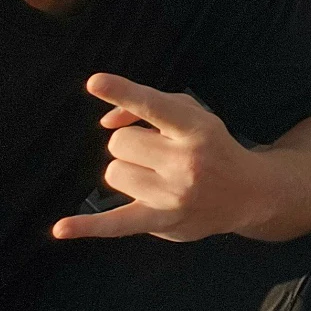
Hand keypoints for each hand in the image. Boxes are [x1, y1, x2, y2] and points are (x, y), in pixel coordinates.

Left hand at [50, 74, 268, 242]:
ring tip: (157, 177)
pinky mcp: (161, 222)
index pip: (154, 106)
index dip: (123, 92)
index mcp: (196, 129)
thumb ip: (150, 107)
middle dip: (131, 145)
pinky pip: (115, 224)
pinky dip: (87, 226)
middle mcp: (186, 161)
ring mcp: (173, 194)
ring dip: (128, 172)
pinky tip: (61, 228)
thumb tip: (106, 123)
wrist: (249, 194)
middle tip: (156, 153)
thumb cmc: (213, 147)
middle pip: (120, 143)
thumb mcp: (195, 116)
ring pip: (114, 174)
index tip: (94, 81)